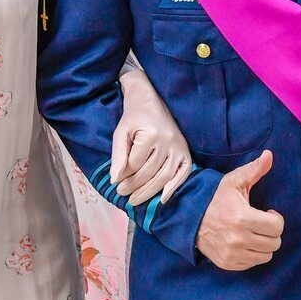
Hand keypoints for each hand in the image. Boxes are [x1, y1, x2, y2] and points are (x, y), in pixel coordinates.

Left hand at [112, 70, 191, 205]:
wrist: (150, 99)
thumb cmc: (133, 116)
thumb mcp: (120, 132)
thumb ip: (118, 155)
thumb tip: (114, 179)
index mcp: (151, 134)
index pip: (136, 163)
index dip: (125, 176)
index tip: (116, 184)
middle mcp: (168, 141)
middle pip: (150, 172)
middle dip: (135, 187)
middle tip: (123, 195)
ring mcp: (179, 146)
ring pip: (165, 176)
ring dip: (150, 191)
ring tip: (135, 200)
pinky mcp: (186, 150)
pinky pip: (183, 172)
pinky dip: (174, 187)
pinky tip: (162, 198)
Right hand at [195, 151, 282, 270]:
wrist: (189, 216)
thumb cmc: (215, 197)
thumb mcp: (234, 181)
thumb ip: (255, 169)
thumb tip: (269, 154)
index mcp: (243, 218)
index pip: (277, 227)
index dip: (275, 218)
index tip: (266, 212)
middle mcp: (238, 239)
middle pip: (274, 243)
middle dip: (271, 232)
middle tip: (260, 223)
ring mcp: (232, 254)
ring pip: (265, 256)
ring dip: (263, 244)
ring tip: (253, 232)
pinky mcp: (227, 263)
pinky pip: (252, 264)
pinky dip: (251, 254)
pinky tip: (243, 242)